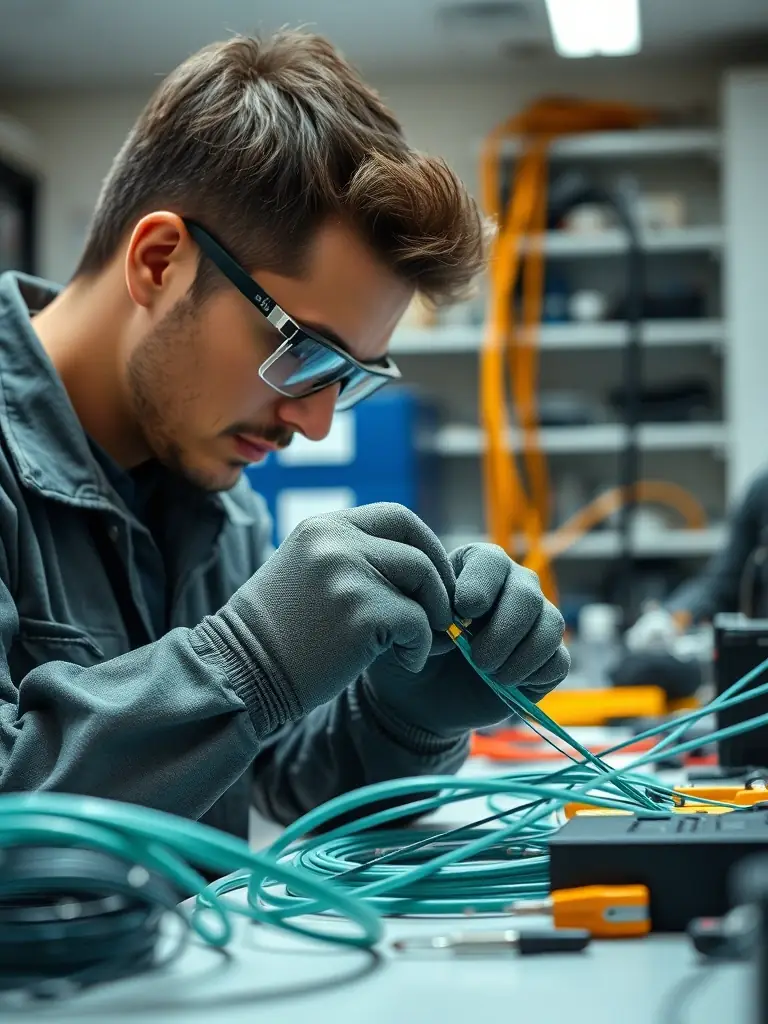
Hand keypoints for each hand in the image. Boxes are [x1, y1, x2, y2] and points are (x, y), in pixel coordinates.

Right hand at [198, 503, 455, 719]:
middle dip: (440, 584)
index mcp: (323, 528)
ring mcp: (348, 575)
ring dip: (432, 617)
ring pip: (424, 583)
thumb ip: (352, 560)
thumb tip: (419, 568)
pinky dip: (420, 648)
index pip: (398, 517)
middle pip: (418, 549)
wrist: (238, 675)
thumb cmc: (275, 636)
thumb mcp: (307, 575)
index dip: (428, 545)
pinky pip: (417, 624)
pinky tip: (403, 662)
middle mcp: (335, 542)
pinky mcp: (361, 614)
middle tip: (443, 617)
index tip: (435, 578)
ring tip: (419, 643)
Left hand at [366, 543, 569, 738]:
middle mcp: (513, 586)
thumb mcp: (404, 624)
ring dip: (519, 656)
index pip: (491, 560)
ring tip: (489, 674)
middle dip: (502, 630)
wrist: (417, 696)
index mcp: (476, 567)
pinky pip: (559, 661)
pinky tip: (505, 683)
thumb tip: (451, 620)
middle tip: (477, 658)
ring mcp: (534, 621)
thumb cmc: (410, 649)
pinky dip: (533, 674)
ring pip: (550, 624)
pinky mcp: (546, 659)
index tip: (462, 612)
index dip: (480, 586)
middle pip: (528, 594)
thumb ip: (420, 610)